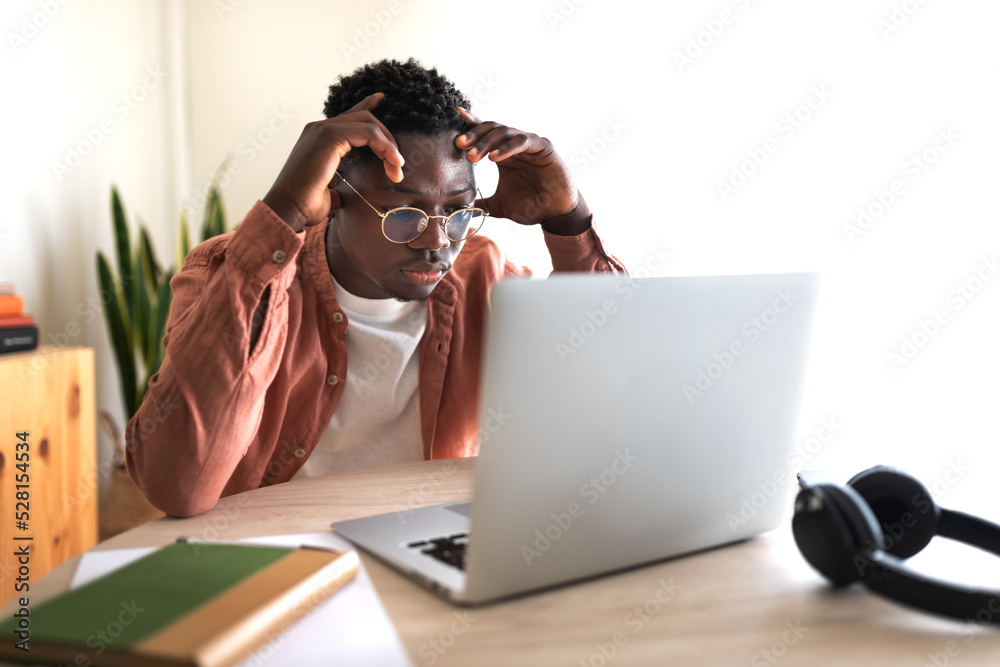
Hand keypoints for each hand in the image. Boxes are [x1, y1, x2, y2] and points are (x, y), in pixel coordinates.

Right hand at [262, 93, 404, 231]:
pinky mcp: (330, 136)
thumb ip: (337, 187)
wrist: (289, 209)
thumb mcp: (327, 192)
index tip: (382, 100)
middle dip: (387, 138)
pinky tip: (394, 163)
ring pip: (369, 123)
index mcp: (318, 137)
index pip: (349, 117)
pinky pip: (369, 132)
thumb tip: (344, 197)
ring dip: (389, 145)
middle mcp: (319, 128)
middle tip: (398, 165)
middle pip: (364, 117)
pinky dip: (385, 146)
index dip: (368, 105)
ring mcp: (323, 129)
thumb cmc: (305, 205)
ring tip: (397, 169)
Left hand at [455, 108, 590, 235]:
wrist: (555, 214)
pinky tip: (494, 158)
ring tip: (473, 156)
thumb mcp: (499, 206)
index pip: (484, 135)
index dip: (471, 126)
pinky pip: (523, 141)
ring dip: (486, 142)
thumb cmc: (531, 207)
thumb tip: (461, 209)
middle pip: (491, 129)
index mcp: (503, 155)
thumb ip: (482, 204)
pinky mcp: (543, 147)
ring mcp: (529, 144)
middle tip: (459, 145)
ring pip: (504, 132)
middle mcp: (514, 146)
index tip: (455, 121)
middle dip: (474, 136)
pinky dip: (507, 147)